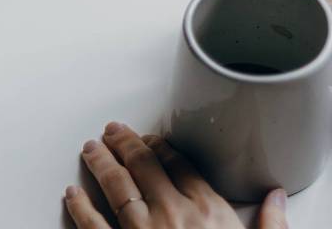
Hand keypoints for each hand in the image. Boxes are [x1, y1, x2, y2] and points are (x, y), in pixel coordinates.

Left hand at [64, 122, 287, 228]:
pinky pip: (93, 227)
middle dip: (124, 143)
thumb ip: (270, 225)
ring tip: (90, 149)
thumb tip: (276, 199)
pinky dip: (80, 207)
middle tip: (111, 131)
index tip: (149, 138)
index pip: (178, 164)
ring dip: (100, 163)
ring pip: (116, 186)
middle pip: (143, 165)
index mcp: (207, 212)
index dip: (159, 146)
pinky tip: (73, 193)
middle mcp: (172, 215)